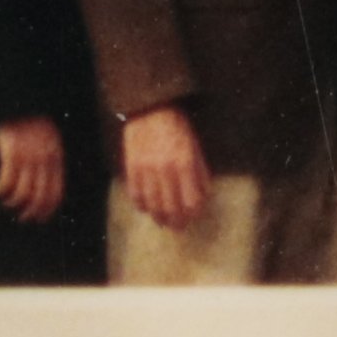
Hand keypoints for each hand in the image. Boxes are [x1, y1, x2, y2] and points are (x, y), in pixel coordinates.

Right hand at [0, 118, 68, 226]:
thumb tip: (41, 188)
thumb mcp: (46, 138)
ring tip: (6, 204)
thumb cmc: (29, 121)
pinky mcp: (11, 151)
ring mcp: (28, 155)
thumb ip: (48, 159)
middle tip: (22, 218)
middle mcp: (44, 158)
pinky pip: (6, 181)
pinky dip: (0, 190)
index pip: (55, 192)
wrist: (17, 98)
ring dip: (13, 203)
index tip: (39, 219)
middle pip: (39, 196)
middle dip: (30, 212)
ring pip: (22, 192)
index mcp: (55, 156)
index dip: (47, 210)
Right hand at [118, 106, 213, 234]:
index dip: (192, 214)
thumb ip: (200, 172)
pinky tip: (146, 208)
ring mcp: (147, 170)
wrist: (150, 109)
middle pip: (171, 208)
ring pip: (153, 205)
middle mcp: (166, 169)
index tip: (192, 217)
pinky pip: (135, 195)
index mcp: (185, 164)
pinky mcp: (132, 167)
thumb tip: (203, 196)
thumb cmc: (177, 127)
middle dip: (176, 222)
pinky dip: (141, 205)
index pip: (191, 201)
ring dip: (158, 217)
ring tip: (162, 222)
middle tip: (177, 227)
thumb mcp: (196, 147)